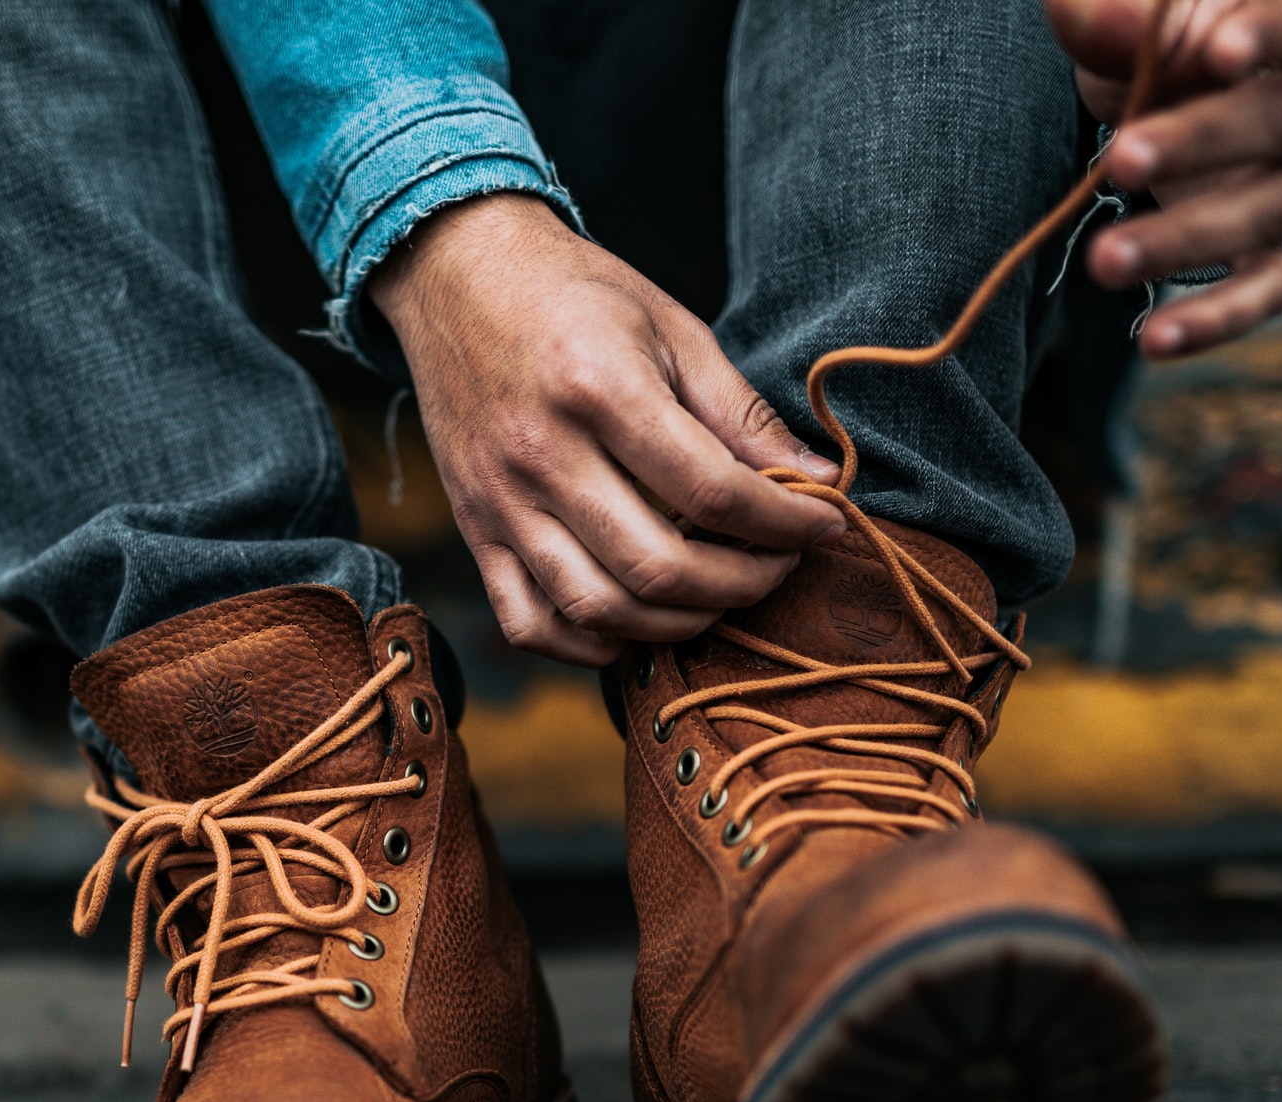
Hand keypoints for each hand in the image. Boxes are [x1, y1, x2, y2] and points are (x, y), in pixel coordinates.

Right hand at [367, 193, 844, 665]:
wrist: (457, 275)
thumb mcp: (672, 328)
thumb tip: (820, 482)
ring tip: (718, 594)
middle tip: (777, 565)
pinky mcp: (473, 529)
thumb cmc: (574, 293)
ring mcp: (500, 502)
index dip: (784, 523)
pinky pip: (530, 624)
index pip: (713, 490)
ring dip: (677, 623)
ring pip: (599, 611)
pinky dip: (590, 645)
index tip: (824, 524)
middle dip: (742, 584)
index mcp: (599, 389)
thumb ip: (743, 412)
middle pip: (659, 568)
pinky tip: (636, 621)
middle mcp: (541, 455)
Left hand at [1048, 0, 1281, 357]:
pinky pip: (1272, 287)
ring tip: (1106, 260)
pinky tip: (1156, 339)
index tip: (1218, 52)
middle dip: (1200, 143)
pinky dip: (1216, 318)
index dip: (1273, 32)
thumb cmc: (1154, 30)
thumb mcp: (1127, 8)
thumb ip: (1117, 11)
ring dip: (1186, 239)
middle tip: (1123, 158)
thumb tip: (1109, 22)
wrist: (1156, 86)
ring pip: (1274, 210)